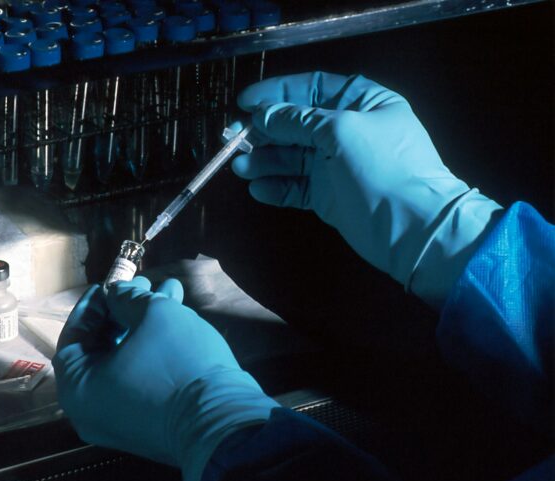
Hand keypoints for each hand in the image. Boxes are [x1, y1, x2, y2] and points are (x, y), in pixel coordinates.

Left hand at [52, 277, 278, 480]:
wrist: (223, 423)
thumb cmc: (177, 363)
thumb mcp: (154, 314)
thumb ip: (127, 297)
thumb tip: (117, 293)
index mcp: (78, 389)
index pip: (74, 337)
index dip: (93, 305)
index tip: (110, 283)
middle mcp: (91, 411)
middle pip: (102, 348)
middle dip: (126, 310)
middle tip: (145, 284)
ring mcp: (119, 421)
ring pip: (126, 360)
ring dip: (146, 324)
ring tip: (171, 291)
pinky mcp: (147, 425)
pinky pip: (140, 380)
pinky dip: (153, 350)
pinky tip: (179, 318)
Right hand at [232, 71, 502, 308]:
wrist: (412, 228)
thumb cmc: (382, 168)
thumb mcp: (341, 131)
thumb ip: (299, 121)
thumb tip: (263, 115)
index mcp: (361, 102)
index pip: (312, 88)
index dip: (277, 93)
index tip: (244, 102)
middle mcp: (347, 130)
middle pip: (296, 123)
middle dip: (264, 130)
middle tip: (231, 140)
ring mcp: (337, 165)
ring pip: (291, 156)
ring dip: (264, 160)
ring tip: (240, 168)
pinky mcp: (328, 196)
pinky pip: (295, 186)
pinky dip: (276, 186)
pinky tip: (258, 189)